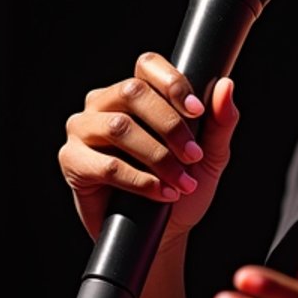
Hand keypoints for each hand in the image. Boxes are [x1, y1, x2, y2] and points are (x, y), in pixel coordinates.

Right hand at [58, 52, 239, 240]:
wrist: (163, 232)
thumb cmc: (183, 186)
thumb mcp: (211, 154)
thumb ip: (220, 120)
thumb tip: (225, 86)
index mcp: (134, 92)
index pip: (147, 65)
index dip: (173, 83)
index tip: (197, 112)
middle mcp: (103, 103)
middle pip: (133, 92)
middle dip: (170, 125)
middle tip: (193, 156)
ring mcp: (83, 129)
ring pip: (119, 127)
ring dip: (158, 156)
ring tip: (181, 181)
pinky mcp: (72, 161)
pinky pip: (107, 165)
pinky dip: (141, 180)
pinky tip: (161, 193)